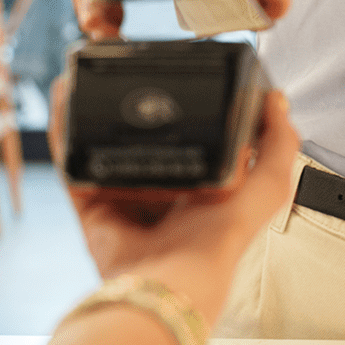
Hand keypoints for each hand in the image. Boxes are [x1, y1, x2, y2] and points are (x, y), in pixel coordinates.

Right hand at [51, 83, 299, 320]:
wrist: (174, 276)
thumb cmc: (221, 241)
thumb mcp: (268, 187)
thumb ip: (279, 143)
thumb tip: (277, 100)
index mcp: (204, 184)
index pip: (196, 136)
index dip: (190, 106)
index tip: (183, 73)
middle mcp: (163, 190)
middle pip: (146, 138)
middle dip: (136, 105)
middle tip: (131, 68)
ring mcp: (126, 197)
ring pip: (106, 144)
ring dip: (95, 110)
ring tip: (93, 74)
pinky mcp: (94, 206)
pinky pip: (74, 163)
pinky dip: (65, 132)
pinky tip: (67, 100)